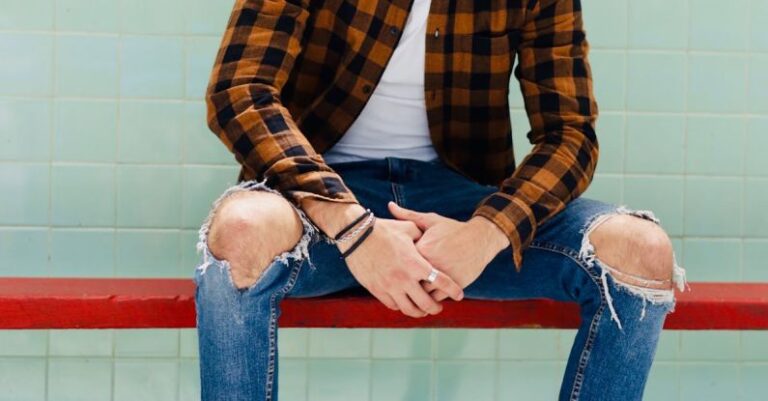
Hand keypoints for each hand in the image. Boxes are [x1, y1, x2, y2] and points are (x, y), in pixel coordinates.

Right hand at [340, 217, 464, 316]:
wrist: (356, 235)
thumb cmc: (383, 229)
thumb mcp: (407, 229)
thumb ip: (422, 237)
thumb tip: (430, 241)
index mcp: (415, 263)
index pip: (440, 281)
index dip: (452, 290)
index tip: (459, 295)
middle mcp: (404, 278)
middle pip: (426, 303)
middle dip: (436, 308)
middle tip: (439, 307)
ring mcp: (389, 286)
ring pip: (408, 309)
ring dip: (419, 312)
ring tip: (423, 310)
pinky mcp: (377, 290)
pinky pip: (392, 305)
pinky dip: (401, 307)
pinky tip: (405, 303)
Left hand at [388, 202, 509, 301]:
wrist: (480, 239)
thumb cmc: (453, 229)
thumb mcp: (430, 220)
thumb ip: (407, 215)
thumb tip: (390, 205)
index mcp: (422, 249)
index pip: (400, 262)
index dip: (397, 264)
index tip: (395, 264)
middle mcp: (431, 264)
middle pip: (409, 280)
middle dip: (405, 281)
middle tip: (400, 281)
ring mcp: (442, 276)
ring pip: (422, 292)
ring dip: (417, 293)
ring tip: (413, 291)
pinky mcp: (453, 285)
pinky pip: (436, 297)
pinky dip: (430, 297)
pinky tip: (427, 294)